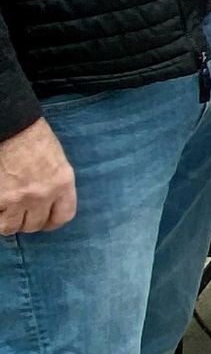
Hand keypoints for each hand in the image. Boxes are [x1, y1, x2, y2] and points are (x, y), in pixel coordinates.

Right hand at [0, 119, 75, 234]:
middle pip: (34, 224)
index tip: (45, 221)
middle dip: (27, 221)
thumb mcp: (57, 160)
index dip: (52, 221)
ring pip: (11, 227)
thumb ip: (55, 183)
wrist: (11, 127)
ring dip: (7, 221)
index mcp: (62, 183)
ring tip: (5, 211)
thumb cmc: (34, 137)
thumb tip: (48, 201)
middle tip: (20, 213)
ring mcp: (17, 198)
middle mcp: (42, 194)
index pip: (63, 216)